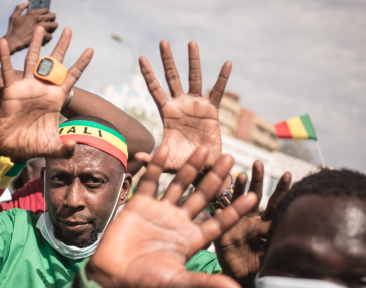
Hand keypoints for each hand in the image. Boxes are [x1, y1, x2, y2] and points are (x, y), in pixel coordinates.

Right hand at [0, 27, 92, 162]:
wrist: (13, 150)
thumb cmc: (34, 147)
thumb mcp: (53, 148)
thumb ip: (65, 149)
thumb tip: (74, 145)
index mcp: (56, 99)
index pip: (72, 77)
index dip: (81, 64)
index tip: (90, 50)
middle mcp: (43, 89)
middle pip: (54, 63)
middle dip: (62, 46)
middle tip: (68, 29)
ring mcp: (27, 88)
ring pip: (33, 61)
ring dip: (36, 44)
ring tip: (39, 28)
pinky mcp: (11, 91)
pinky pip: (7, 71)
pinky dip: (5, 57)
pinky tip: (4, 43)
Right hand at [5, 3, 57, 51]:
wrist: (13, 41)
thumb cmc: (13, 30)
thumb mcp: (14, 16)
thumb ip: (20, 7)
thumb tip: (27, 2)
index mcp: (33, 13)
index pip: (46, 10)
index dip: (47, 13)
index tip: (46, 17)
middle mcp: (38, 18)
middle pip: (53, 16)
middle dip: (52, 19)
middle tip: (49, 23)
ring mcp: (41, 27)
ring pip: (55, 25)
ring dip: (52, 28)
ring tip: (49, 30)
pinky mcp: (43, 36)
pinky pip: (51, 35)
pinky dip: (48, 38)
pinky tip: (44, 38)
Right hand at [86, 146, 257, 287]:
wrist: (111, 278)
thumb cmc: (146, 285)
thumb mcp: (179, 284)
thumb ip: (207, 284)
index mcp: (192, 240)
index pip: (219, 222)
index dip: (235, 209)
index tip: (252, 195)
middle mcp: (178, 223)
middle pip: (201, 196)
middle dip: (215, 178)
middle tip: (230, 158)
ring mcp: (159, 212)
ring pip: (179, 185)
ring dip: (190, 167)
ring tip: (204, 149)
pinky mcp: (139, 205)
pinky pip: (149, 181)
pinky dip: (156, 166)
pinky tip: (165, 149)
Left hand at [139, 40, 230, 171]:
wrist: (203, 167)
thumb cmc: (182, 163)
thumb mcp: (165, 160)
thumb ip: (153, 158)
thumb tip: (138, 158)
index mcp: (167, 113)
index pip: (155, 89)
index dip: (148, 74)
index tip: (142, 58)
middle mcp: (181, 105)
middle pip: (172, 77)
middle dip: (167, 60)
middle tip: (163, 42)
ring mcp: (196, 105)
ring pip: (194, 78)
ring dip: (193, 61)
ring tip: (191, 42)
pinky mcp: (212, 110)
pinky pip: (218, 91)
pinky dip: (222, 78)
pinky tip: (227, 63)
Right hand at [214, 161, 290, 283]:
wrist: (246, 285)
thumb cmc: (266, 273)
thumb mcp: (281, 259)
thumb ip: (291, 249)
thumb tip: (316, 241)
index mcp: (267, 226)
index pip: (276, 204)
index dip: (281, 190)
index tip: (288, 173)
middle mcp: (252, 222)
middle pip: (255, 196)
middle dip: (257, 179)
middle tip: (258, 163)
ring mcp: (236, 226)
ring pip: (237, 203)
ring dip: (239, 189)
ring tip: (242, 175)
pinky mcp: (223, 235)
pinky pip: (221, 218)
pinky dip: (221, 207)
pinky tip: (221, 196)